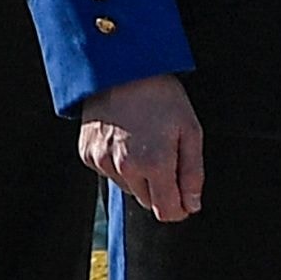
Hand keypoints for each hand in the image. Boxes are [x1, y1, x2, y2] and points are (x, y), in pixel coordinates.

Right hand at [74, 69, 204, 222]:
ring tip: (142, 140)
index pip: (167, 212)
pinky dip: (117, 162)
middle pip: (148, 201)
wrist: (119, 67)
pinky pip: (108, 172)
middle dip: (159, 187)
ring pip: (128, 187)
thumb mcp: (190, 130)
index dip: (180, 207)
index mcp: (154, 164)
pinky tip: (123, 138)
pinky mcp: (87, 154)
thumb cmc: (160, 95)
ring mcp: (102, 161)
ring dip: (138, 174)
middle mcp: (125, 167)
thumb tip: (191, 205)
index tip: (183, 194)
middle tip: (164, 154)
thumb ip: (193, 174)